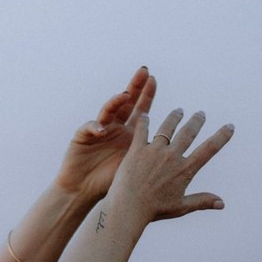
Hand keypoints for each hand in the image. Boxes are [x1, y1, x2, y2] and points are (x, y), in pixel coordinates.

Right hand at [55, 67, 157, 205]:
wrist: (84, 190)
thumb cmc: (111, 182)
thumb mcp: (136, 167)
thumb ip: (152, 157)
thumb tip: (179, 154)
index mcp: (129, 133)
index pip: (140, 110)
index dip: (146, 94)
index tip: (154, 79)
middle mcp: (114, 127)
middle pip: (125, 103)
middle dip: (134, 87)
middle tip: (143, 72)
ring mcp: (98, 129)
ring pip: (108, 111)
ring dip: (115, 102)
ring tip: (124, 96)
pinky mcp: (82, 136)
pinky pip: (90, 128)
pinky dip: (96, 127)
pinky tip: (101, 130)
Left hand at [106, 107, 233, 223]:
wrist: (129, 207)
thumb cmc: (155, 210)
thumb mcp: (181, 207)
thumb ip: (202, 201)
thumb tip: (222, 203)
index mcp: (184, 170)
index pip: (208, 149)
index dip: (221, 136)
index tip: (230, 126)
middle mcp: (171, 157)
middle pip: (188, 133)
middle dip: (196, 121)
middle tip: (200, 113)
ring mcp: (154, 151)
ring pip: (167, 128)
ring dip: (174, 118)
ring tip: (178, 111)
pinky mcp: (137, 150)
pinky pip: (142, 131)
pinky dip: (144, 122)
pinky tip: (145, 115)